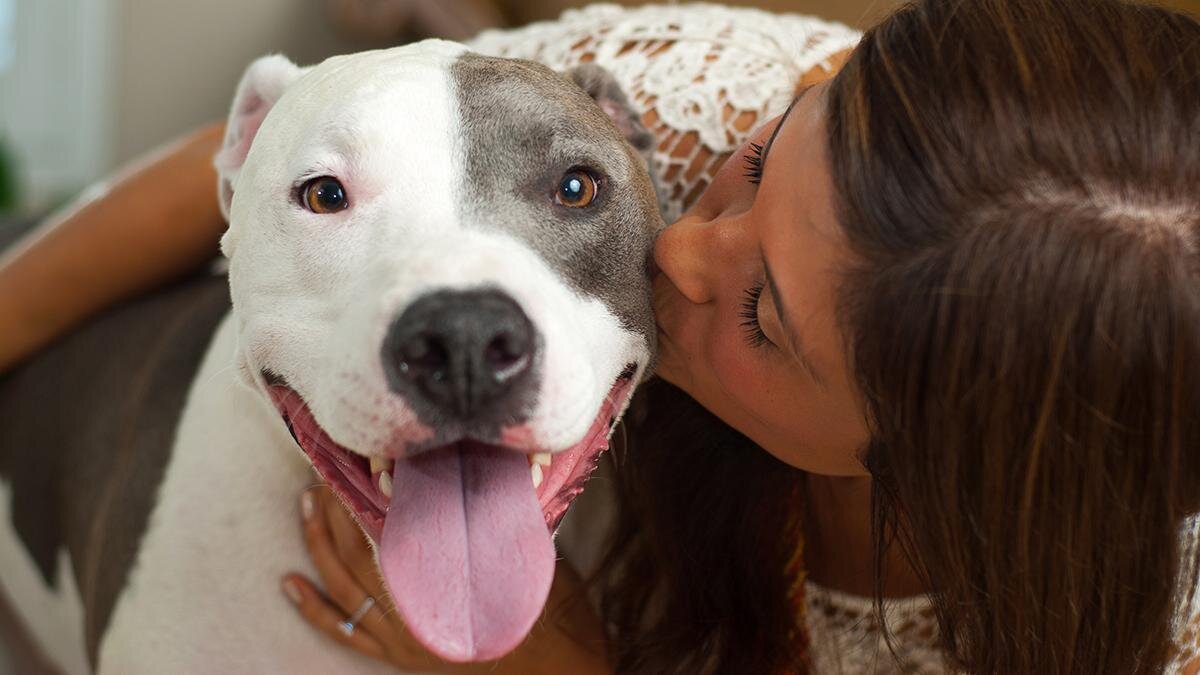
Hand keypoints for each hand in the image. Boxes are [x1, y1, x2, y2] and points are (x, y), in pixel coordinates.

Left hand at [283, 485, 610, 674]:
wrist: (551, 666)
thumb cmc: (543, 606)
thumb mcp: (524, 554)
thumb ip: (499, 518)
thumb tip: (488, 467)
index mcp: (447, 580)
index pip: (394, 530)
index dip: (369, 496)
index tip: (358, 464)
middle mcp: (417, 610)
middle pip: (360, 552)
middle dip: (338, 510)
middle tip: (326, 473)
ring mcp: (401, 636)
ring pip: (344, 585)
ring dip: (320, 543)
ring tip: (306, 505)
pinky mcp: (395, 654)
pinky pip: (344, 629)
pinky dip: (313, 606)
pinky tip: (290, 583)